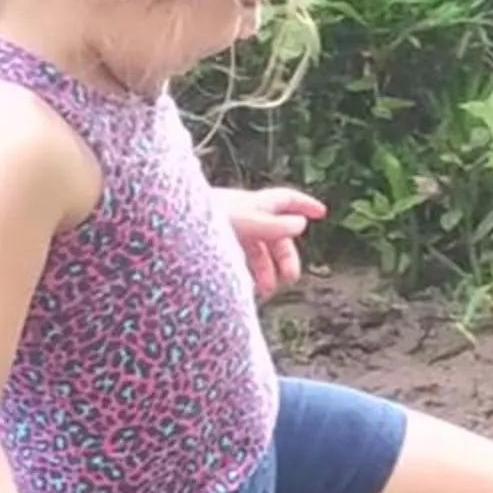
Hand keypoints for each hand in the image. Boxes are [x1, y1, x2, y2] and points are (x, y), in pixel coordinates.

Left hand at [215, 185, 324, 299]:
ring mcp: (229, 231)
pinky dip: (246, 275)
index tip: (321, 213)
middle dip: (285, 258)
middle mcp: (244, 217)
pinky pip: (238, 262)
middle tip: (290, 279)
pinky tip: (247, 288)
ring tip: (265, 292)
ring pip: (256, 253)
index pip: (286, 200)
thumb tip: (301, 224)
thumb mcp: (247, 220)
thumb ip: (274, 225)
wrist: (171, 230)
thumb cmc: (206, 217)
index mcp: (255, 205)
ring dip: (265, 272)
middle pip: (274, 236)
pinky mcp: (215, 247)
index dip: (305, 204)